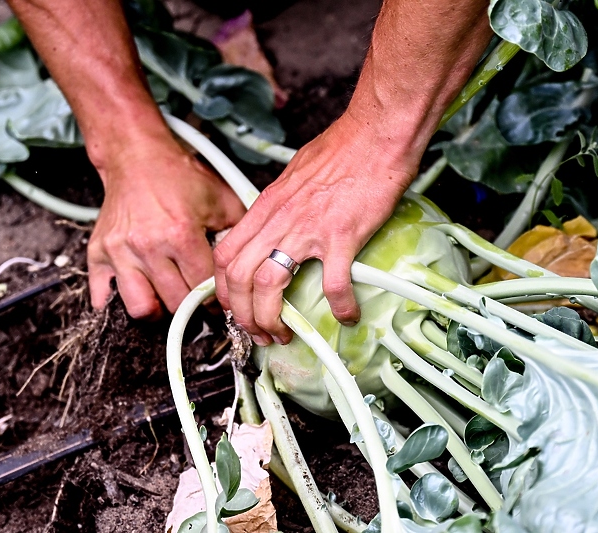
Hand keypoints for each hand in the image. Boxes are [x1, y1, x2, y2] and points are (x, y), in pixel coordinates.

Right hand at [88, 139, 245, 317]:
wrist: (136, 156)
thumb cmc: (178, 177)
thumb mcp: (220, 199)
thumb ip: (240, 232)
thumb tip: (253, 263)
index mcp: (181, 234)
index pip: (204, 287)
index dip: (216, 299)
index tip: (218, 302)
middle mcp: (148, 246)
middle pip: (176, 302)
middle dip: (191, 306)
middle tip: (196, 301)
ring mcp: (120, 252)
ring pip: (142, 308)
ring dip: (158, 309)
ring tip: (167, 298)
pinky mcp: (98, 254)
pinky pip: (103, 297)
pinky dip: (117, 303)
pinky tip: (137, 294)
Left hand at [213, 113, 418, 345]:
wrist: (374, 136)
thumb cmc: (341, 150)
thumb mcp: (294, 175)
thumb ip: (280, 204)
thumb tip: (277, 223)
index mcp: (266, 206)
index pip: (225, 253)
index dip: (224, 289)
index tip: (235, 307)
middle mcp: (279, 219)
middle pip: (240, 277)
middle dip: (243, 314)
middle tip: (258, 331)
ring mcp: (308, 229)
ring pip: (270, 285)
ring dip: (273, 318)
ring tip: (287, 334)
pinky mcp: (342, 236)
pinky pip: (333, 283)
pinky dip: (339, 306)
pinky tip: (347, 315)